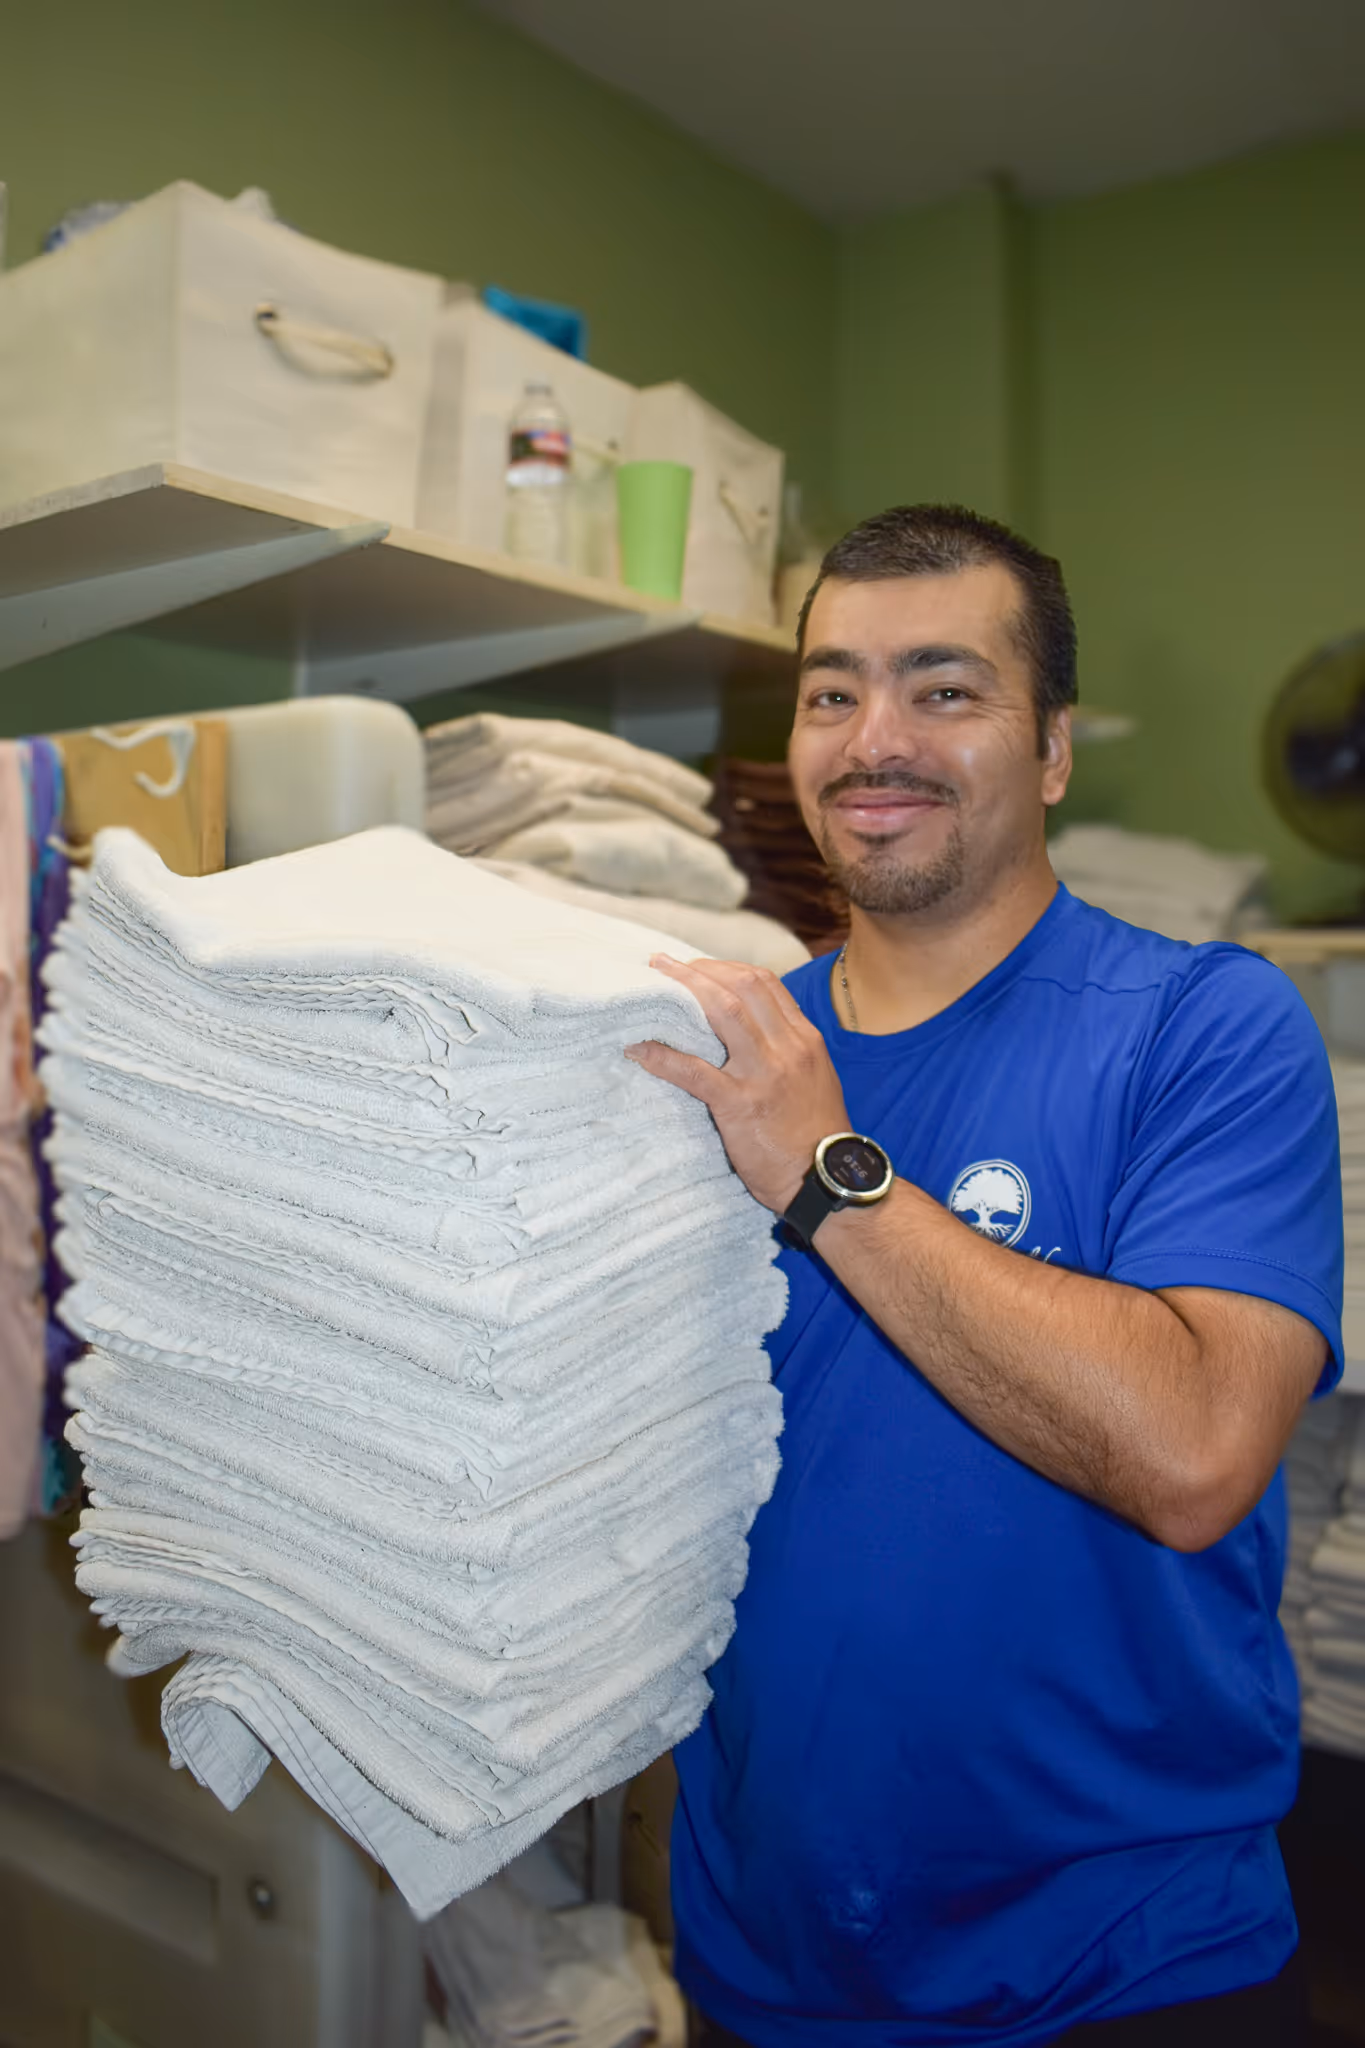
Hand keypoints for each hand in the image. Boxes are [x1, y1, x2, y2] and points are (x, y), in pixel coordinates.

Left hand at [625, 955, 850, 1211]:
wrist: (826, 1180)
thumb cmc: (816, 1136)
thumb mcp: (815, 1079)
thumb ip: (789, 1051)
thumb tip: (753, 1033)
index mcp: (805, 1039)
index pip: (765, 983)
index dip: (726, 967)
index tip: (699, 967)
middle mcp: (788, 1048)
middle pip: (741, 985)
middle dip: (699, 969)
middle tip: (665, 966)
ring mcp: (764, 1074)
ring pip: (721, 1012)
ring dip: (681, 991)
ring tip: (651, 984)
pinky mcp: (740, 1104)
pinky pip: (694, 1071)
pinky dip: (662, 1056)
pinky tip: (638, 1049)